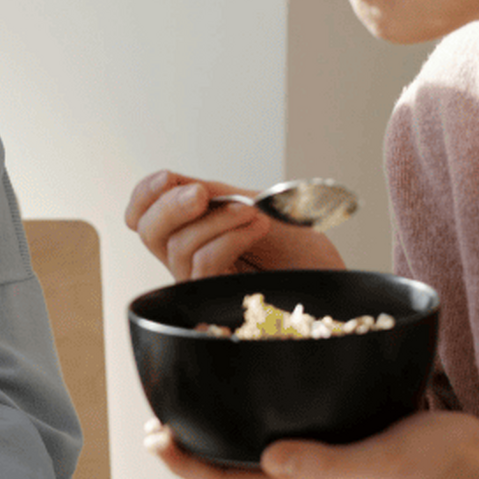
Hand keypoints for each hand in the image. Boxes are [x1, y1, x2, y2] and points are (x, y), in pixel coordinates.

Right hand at [125, 170, 344, 279]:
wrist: (335, 278)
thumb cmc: (301, 249)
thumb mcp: (252, 206)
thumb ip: (212, 196)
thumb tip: (173, 182)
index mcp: (193, 231)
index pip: (143, 216)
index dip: (144, 196)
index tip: (167, 177)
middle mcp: (190, 258)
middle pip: (148, 232)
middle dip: (169, 206)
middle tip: (202, 194)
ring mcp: (203, 283)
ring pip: (177, 247)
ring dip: (216, 220)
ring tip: (253, 213)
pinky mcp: (219, 301)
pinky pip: (203, 264)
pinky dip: (228, 238)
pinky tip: (256, 227)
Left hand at [142, 411, 476, 478]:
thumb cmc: (438, 461)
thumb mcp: (383, 457)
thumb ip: (328, 464)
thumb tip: (268, 461)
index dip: (186, 465)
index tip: (153, 439)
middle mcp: (308, 478)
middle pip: (233, 472)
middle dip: (191, 452)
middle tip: (156, 423)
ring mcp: (322, 462)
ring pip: (254, 454)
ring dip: (219, 435)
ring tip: (190, 409)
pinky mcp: (338, 441)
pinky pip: (283, 434)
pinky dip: (255, 415)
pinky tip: (254, 389)